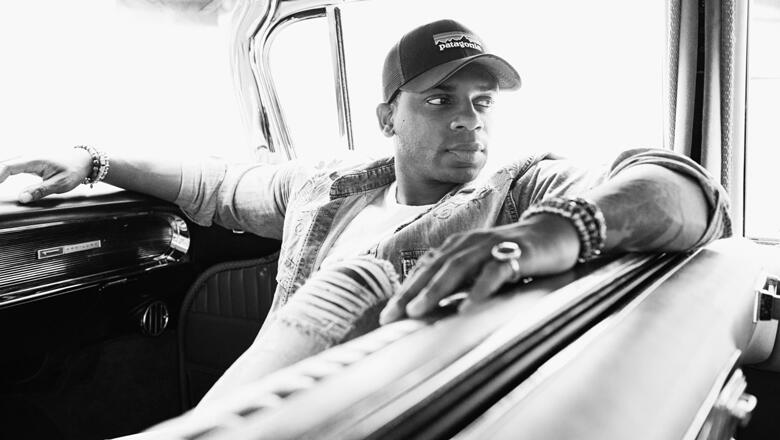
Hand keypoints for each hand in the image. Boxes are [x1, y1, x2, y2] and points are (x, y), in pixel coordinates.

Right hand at [0, 149, 91, 202]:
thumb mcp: (60, 184)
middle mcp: (28, 157)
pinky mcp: (28, 163)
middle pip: (3, 164)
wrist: (83, 161)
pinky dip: (2, 172)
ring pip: (5, 164)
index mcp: (34, 160)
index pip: (7, 167)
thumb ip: (41, 191)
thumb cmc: (74, 170)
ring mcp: (27, 159)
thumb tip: (22, 198)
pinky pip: (10, 166)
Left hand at [378, 214, 580, 323]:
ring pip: (457, 268)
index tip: (386, 316)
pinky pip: (493, 273)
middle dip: (410, 292)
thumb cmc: (513, 254)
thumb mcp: (481, 267)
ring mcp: (490, 247)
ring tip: (417, 312)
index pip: (424, 268)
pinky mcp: (514, 254)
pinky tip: (466, 309)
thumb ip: (459, 281)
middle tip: (391, 316)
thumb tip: (431, 307)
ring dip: (435, 290)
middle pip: (433, 267)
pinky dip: (478, 291)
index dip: (404, 290)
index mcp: (457, 246)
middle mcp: (468, 243)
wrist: (555, 232)